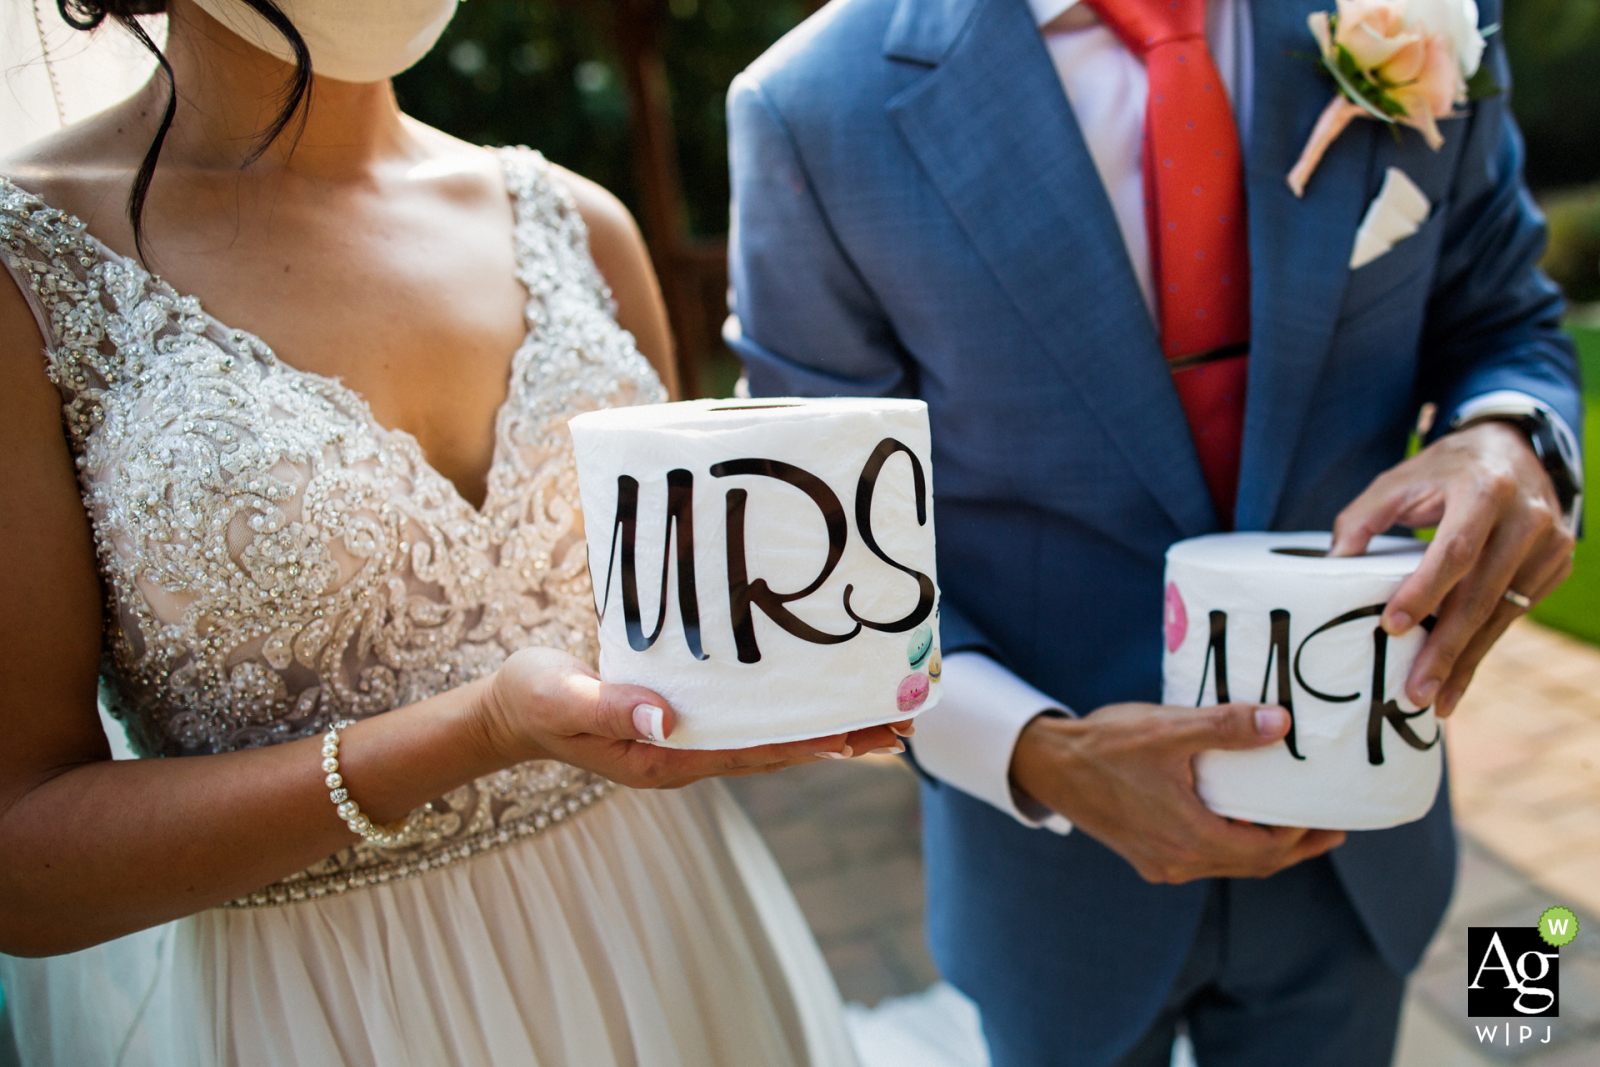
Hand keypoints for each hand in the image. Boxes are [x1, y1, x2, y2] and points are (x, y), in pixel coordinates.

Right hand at [476, 647, 911, 788]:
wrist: (512, 707)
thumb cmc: (533, 699)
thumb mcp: (559, 699)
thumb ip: (606, 708)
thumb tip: (663, 716)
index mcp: (665, 759)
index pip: (752, 753)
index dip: (805, 742)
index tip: (856, 733)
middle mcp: (689, 754)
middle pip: (779, 749)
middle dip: (839, 736)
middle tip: (902, 721)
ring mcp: (691, 738)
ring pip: (774, 734)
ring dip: (827, 723)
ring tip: (887, 709)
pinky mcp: (688, 715)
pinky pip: (753, 715)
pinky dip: (793, 705)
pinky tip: (823, 691)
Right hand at [1009, 703, 1346, 882]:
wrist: (1048, 766)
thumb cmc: (1104, 745)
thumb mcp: (1168, 729)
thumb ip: (1226, 727)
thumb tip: (1282, 724)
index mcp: (1189, 837)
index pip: (1266, 850)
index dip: (1302, 834)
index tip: (1326, 810)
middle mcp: (1177, 862)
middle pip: (1253, 865)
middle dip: (1295, 849)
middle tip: (1330, 830)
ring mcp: (1160, 863)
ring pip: (1228, 864)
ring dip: (1262, 848)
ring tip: (1290, 826)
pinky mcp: (1146, 856)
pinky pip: (1203, 859)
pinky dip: (1231, 845)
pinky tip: (1235, 822)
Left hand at [1330, 420, 1574, 717]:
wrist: (1513, 448)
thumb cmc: (1444, 471)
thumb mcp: (1397, 481)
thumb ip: (1359, 521)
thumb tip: (1329, 568)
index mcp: (1484, 490)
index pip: (1456, 549)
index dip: (1425, 591)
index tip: (1392, 627)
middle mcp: (1526, 518)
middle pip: (1482, 593)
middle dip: (1446, 647)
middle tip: (1415, 690)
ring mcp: (1549, 544)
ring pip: (1503, 613)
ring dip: (1466, 660)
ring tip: (1435, 700)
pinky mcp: (1556, 565)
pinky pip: (1515, 614)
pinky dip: (1484, 646)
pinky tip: (1459, 676)